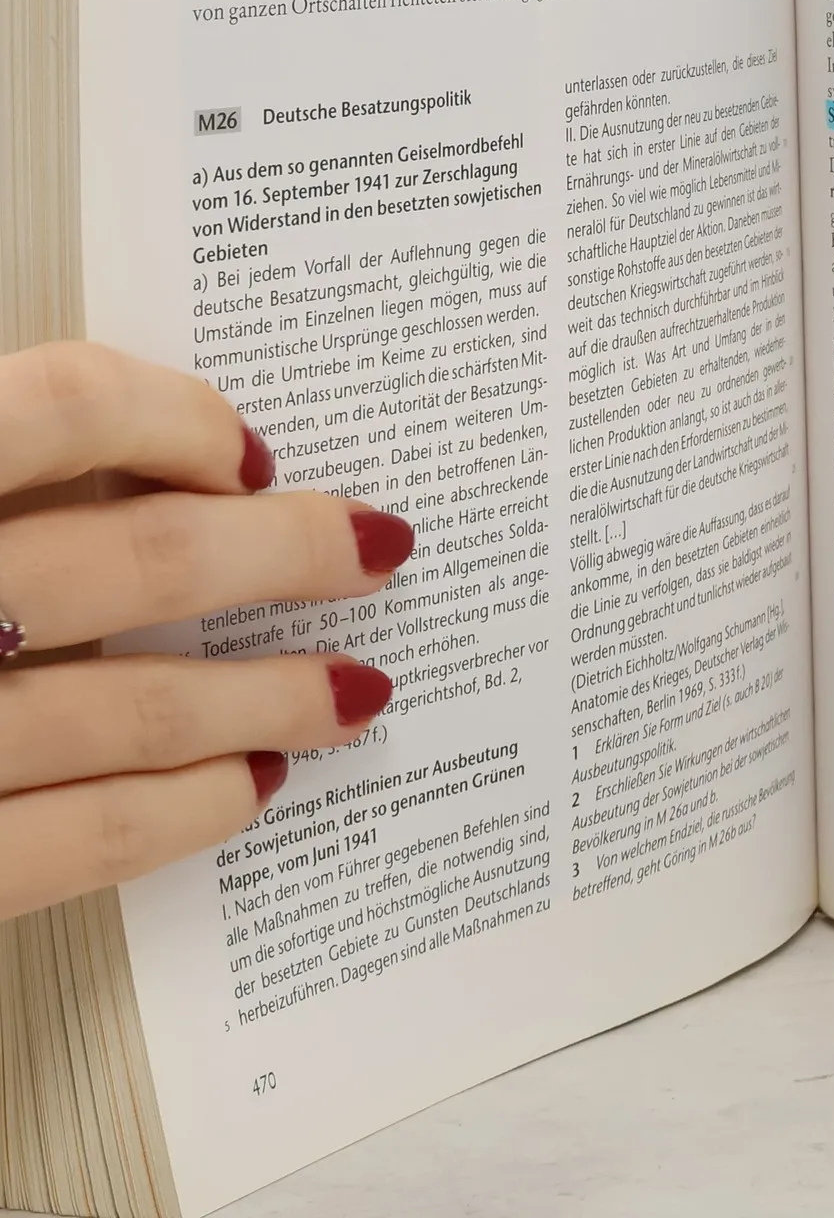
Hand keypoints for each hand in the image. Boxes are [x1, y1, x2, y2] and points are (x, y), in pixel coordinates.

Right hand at [0, 343, 411, 921]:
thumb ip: (14, 469)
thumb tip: (154, 461)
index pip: (62, 409)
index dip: (173, 417)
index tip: (250, 453)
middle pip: (141, 560)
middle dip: (286, 556)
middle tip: (381, 551)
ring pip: (136, 708)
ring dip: (272, 696)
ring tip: (360, 691)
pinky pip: (79, 840)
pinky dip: (181, 810)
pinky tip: (252, 788)